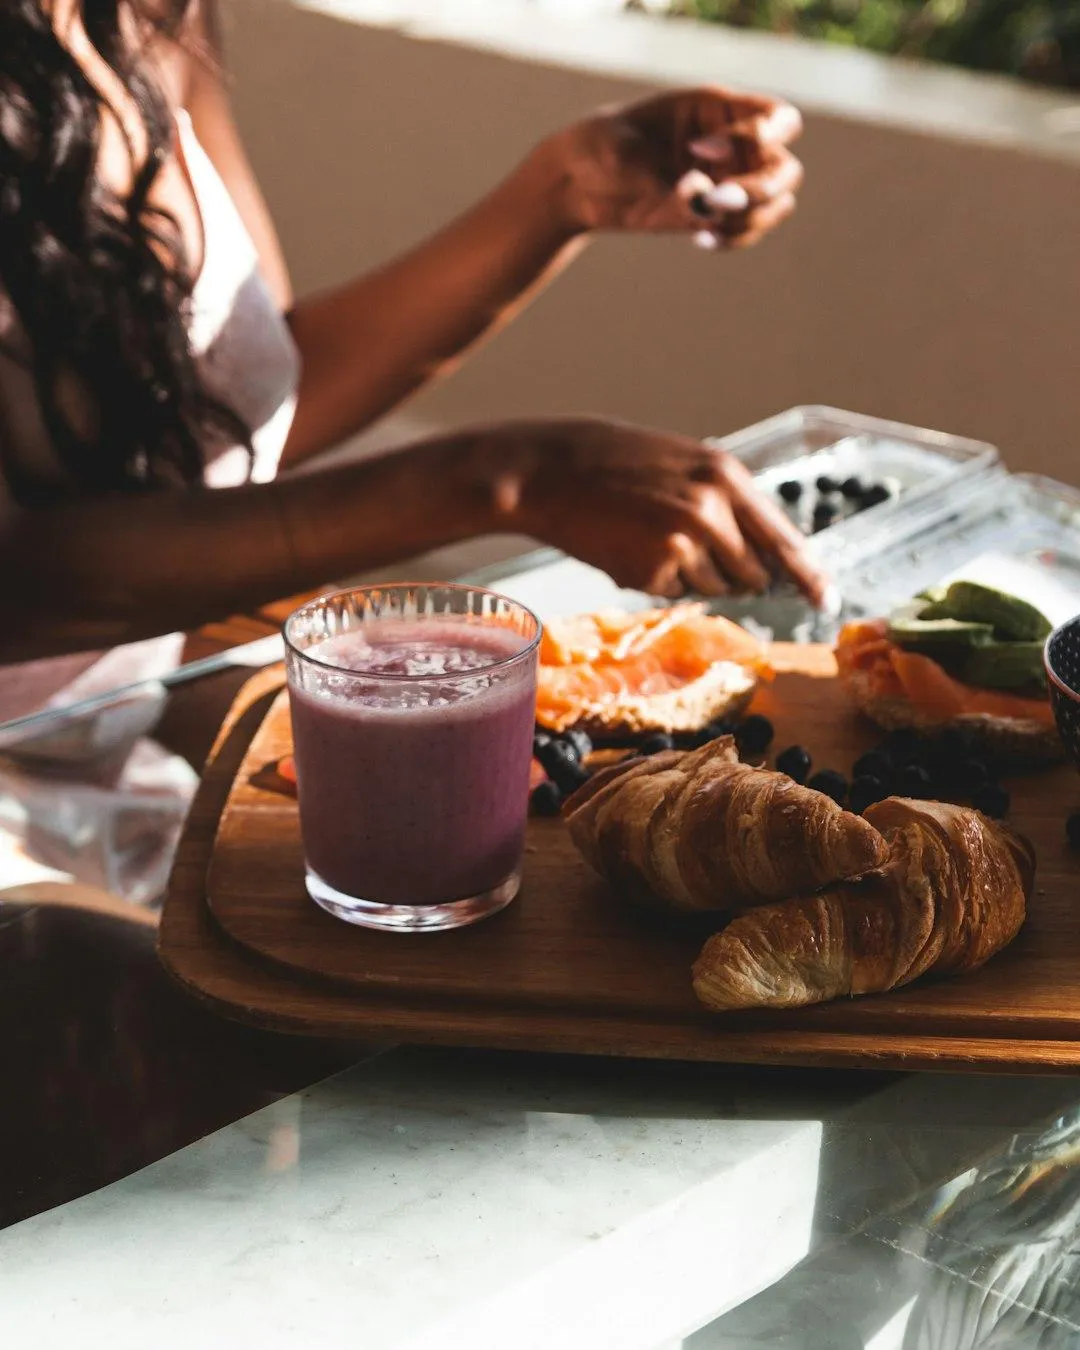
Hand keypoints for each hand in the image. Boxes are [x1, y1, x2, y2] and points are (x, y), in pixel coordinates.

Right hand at [492, 418, 826, 603]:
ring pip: (714, 586)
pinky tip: (626, 547)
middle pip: (753, 574)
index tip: (826, 601)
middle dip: (735, 576)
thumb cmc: (615, 465)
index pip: (784, 539)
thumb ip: (726, 504)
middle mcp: (714, 509)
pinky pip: (673, 591)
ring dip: (690, 575)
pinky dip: (655, 579)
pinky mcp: (653, 569)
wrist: (549, 471)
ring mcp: (685, 542)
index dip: (808, 576)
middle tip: (691, 551)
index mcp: (726, 477)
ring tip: (647, 536)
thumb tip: (761, 562)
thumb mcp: (683, 466)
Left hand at [545, 86, 802, 250]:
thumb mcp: (625, 154)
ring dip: (750, 220)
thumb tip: (705, 201)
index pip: (777, 117)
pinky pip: (748, 230)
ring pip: (776, 203)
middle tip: (718, 201)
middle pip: (785, 169)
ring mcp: (728, 181)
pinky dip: (734, 238)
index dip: (756, 137)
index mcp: (717, 110)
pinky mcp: (714, 215)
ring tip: (706, 227)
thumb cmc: (600, 149)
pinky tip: (701, 239)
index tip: (698, 149)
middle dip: (760, 190)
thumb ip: (665, 178)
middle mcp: (732, 145)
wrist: (577, 183)